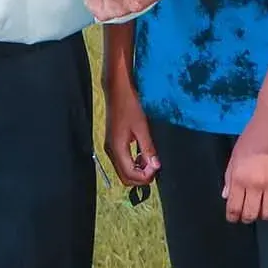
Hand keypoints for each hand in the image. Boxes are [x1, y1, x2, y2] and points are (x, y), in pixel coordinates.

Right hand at [102, 73, 159, 187]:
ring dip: (137, 170)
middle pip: (124, 177)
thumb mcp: (142, 127)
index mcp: (117, 148)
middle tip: (154, 167)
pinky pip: (122, 161)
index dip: (145, 176)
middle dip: (140, 177)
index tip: (157, 168)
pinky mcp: (112, 143)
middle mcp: (110, 151)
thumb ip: (148, 148)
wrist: (117, 90)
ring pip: (123, 170)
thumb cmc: (129, 105)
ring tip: (150, 159)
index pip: (130, 174)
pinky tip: (142, 154)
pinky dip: (133, 163)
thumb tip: (156, 166)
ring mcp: (110, 147)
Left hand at [223, 104, 267, 222]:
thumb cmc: (252, 134)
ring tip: (264, 209)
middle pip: (252, 214)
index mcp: (239, 177)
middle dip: (248, 218)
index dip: (233, 216)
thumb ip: (229, 176)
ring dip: (265, 214)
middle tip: (249, 214)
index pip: (234, 207)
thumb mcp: (235, 154)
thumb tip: (226, 196)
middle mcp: (256, 183)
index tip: (234, 217)